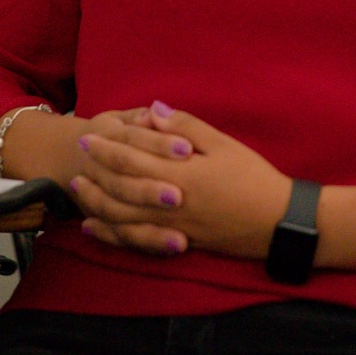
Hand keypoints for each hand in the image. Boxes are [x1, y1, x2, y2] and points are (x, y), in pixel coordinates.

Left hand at [71, 101, 291, 258]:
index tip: (88, 136)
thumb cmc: (253, 178)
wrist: (277, 222)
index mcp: (180, 174)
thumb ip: (186, 128)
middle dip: (95, 171)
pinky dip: (111, 233)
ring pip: (121, 217)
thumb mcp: (224, 145)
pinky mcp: (176, 243)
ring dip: (95, 202)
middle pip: (119, 189)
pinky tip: (95, 226)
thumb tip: (154, 111)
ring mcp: (170, 227)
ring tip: (78, 187)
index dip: (107, 148)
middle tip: (78, 156)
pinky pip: (134, 241)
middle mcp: (169, 204)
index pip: (132, 159)